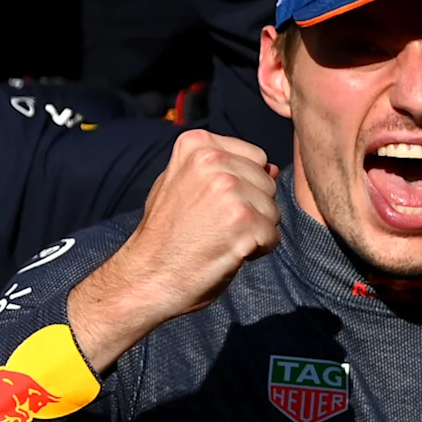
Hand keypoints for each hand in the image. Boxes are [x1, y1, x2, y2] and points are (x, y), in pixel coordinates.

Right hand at [70, 130, 282, 361]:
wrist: (149, 276)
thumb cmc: (164, 234)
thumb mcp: (181, 185)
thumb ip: (223, 170)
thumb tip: (272, 168)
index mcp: (198, 145)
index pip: (256, 158)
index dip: (245, 186)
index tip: (216, 205)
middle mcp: (214, 160)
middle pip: (267, 183)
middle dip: (253, 208)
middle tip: (219, 227)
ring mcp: (229, 189)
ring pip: (272, 209)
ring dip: (256, 230)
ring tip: (222, 239)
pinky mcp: (243, 220)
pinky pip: (273, 235)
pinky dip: (258, 250)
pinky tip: (230, 253)